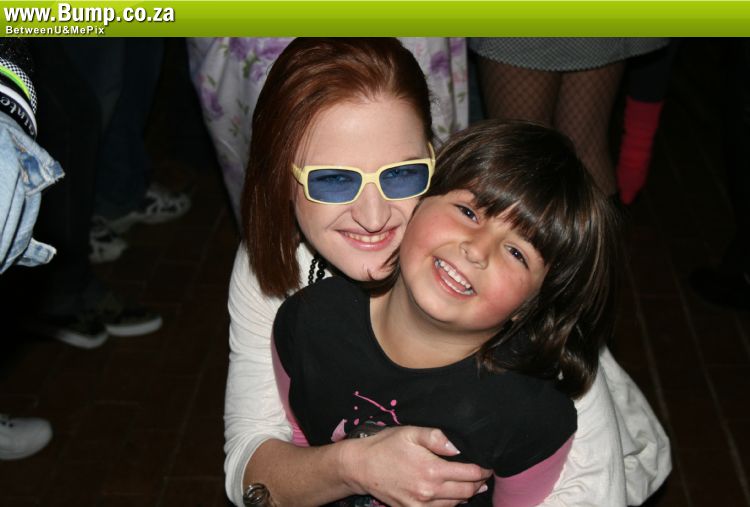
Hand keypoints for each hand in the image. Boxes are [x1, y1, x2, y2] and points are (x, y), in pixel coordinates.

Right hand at [340, 425, 490, 506]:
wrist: (361, 466)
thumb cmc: (386, 445)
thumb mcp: (411, 433)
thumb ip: (437, 438)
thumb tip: (459, 447)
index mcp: (432, 470)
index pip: (470, 474)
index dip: (483, 470)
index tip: (488, 464)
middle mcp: (429, 492)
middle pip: (466, 492)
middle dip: (478, 483)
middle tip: (483, 474)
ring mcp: (420, 505)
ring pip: (455, 504)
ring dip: (466, 494)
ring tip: (471, 484)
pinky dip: (450, 504)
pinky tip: (451, 495)